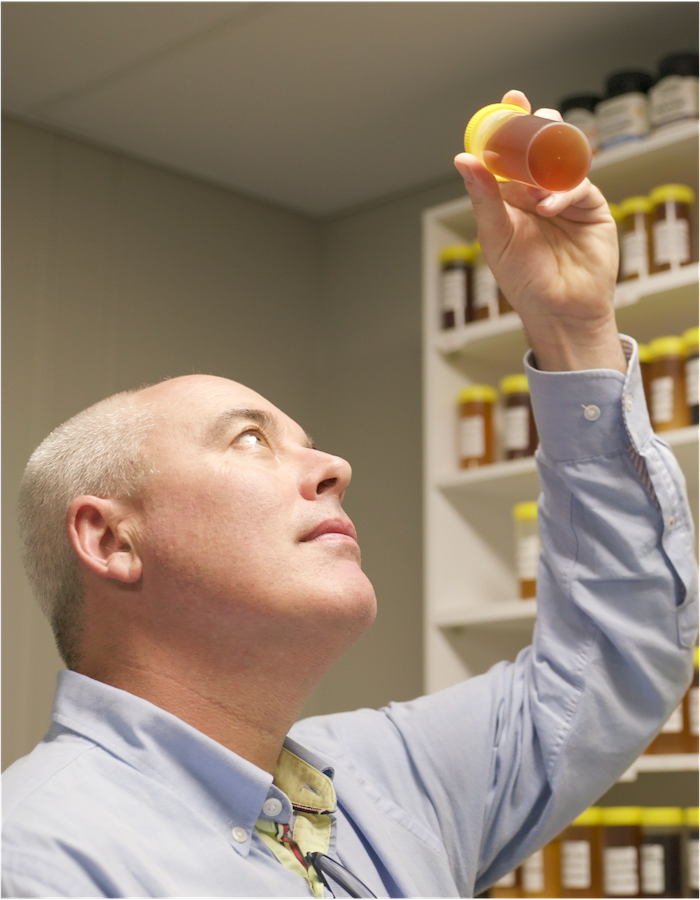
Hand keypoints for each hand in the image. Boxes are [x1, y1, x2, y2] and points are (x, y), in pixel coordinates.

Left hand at [454, 90, 625, 372]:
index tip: (509, 99)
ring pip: (565, 159)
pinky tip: (549, 207)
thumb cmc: (523, 280)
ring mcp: (566, 197)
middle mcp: (538, 191)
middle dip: (539, 127)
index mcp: (511, 195)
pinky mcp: (591, 208)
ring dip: (552, 155)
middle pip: (542, 146)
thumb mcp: (495, 235)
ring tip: (536, 172)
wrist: (559, 310)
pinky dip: (564, 191)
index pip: (510, 152)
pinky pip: (579, 185)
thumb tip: (463, 159)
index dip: (510, 124)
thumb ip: (483, 196)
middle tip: (535, 117)